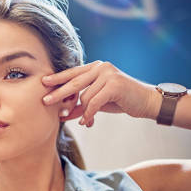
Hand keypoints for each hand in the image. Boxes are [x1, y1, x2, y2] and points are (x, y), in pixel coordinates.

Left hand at [43, 61, 158, 126]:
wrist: (147, 101)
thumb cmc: (121, 100)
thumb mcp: (98, 101)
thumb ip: (81, 105)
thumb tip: (62, 115)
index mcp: (96, 67)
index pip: (73, 73)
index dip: (58, 78)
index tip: (43, 83)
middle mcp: (101, 67)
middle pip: (74, 82)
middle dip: (59, 93)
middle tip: (45, 101)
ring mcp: (108, 74)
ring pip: (85, 96)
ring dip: (82, 112)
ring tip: (84, 121)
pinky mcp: (114, 84)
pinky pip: (94, 102)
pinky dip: (89, 114)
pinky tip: (86, 122)